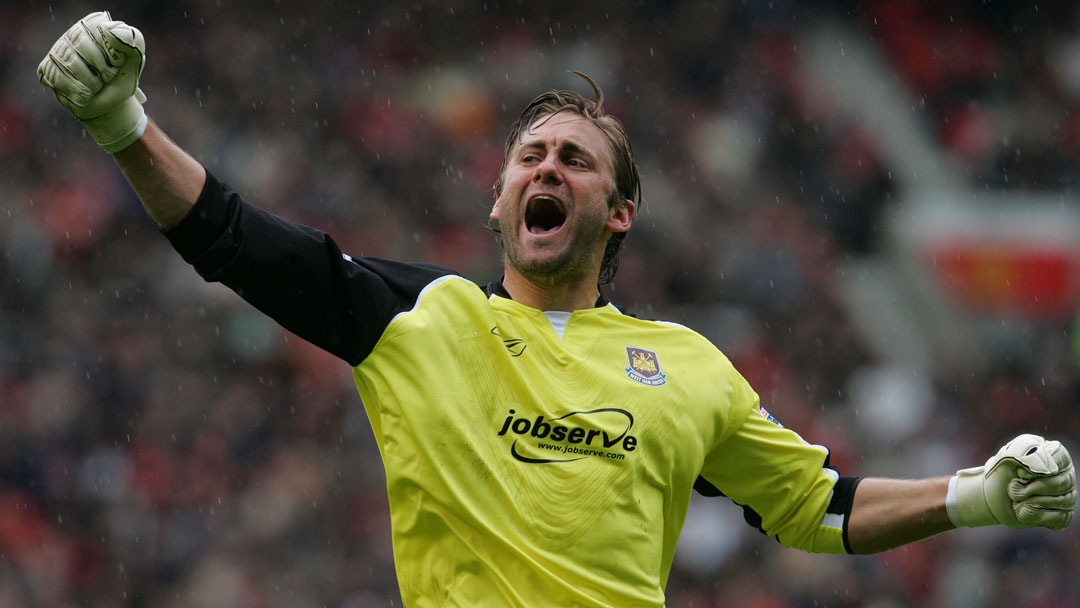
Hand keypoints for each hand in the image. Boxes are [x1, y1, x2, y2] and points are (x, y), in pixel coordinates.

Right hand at [38, 11, 147, 152]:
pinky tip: (85, 95)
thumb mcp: (135, 57)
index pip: (97, 29)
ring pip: (69, 62)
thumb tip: (109, 29)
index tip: (118, 64)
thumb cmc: (121, 75)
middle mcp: (72, 33)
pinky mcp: (47, 69)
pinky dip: (77, 92)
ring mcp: (56, 50)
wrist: (110, 101)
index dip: (111, 53)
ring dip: (91, 83)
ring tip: (97, 86)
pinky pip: (58, 78)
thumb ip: (131, 39)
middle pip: (81, 44)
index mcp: (93, 25)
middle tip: (108, 77)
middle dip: (101, 69)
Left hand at [948, 434, 1075, 529]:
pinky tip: (1023, 510)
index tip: (1019, 473)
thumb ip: (1023, 451)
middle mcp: (1066, 474)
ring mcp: (1068, 495)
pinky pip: (1058, 518)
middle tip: (1012, 489)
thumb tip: (1046, 469)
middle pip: (1058, 483)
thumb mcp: (1007, 455)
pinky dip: (1034, 515)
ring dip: (1028, 502)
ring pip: (1058, 502)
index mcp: (1055, 454)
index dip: (1035, 468)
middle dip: (1029, 489)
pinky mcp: (1064, 515)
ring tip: (1016, 499)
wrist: (995, 496)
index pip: (1057, 458)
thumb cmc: (1004, 472)